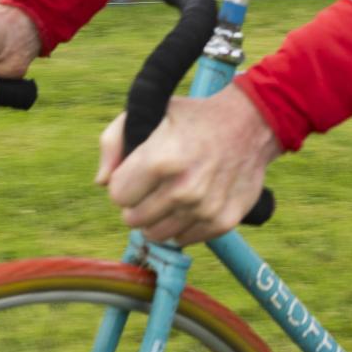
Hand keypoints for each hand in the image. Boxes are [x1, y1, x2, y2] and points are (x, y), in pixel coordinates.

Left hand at [97, 89, 281, 244]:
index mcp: (160, 161)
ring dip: (157, 218)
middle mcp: (183, 190)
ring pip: (156, 234)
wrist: (250, 124)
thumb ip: (113, 142)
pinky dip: (181, 226)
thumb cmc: (194, 118)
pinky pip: (183, 240)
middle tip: (153, 185)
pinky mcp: (223, 222)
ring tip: (170, 195)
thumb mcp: (150, 112)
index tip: (136, 173)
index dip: (123, 183)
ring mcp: (205, 209)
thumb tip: (101, 181)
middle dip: (137, 203)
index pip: (117, 196)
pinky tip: (190, 203)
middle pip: (133, 219)